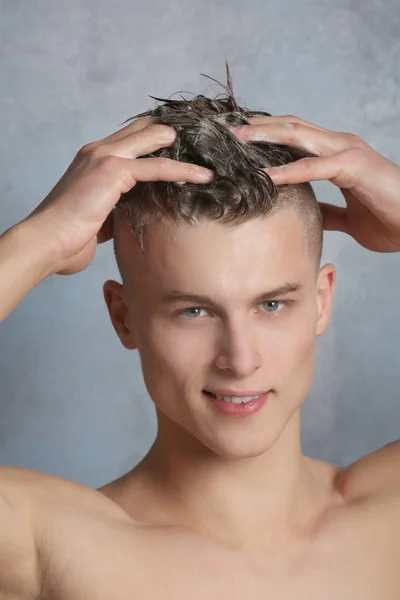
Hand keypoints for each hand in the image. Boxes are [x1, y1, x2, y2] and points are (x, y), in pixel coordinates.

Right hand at [23, 117, 214, 274]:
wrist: (47, 241)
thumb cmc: (69, 236)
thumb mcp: (99, 215)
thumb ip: (117, 206)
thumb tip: (135, 214)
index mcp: (94, 157)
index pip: (133, 137)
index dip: (160, 137)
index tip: (186, 144)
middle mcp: (99, 150)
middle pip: (146, 128)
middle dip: (177, 133)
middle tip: (207, 139)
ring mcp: (105, 157)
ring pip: (154, 139)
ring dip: (185, 146)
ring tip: (213, 154)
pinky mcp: (113, 171)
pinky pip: (157, 166)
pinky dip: (184, 170)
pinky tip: (205, 176)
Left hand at [233, 115, 399, 251]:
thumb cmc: (390, 218)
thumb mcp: (349, 218)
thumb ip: (329, 211)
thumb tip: (311, 214)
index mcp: (336, 155)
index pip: (295, 138)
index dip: (268, 136)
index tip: (239, 142)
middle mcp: (339, 146)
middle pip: (291, 128)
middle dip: (258, 128)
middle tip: (227, 131)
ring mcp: (347, 152)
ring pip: (299, 136)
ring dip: (266, 136)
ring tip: (237, 140)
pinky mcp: (354, 167)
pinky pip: (315, 167)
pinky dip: (288, 170)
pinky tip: (266, 176)